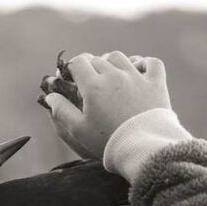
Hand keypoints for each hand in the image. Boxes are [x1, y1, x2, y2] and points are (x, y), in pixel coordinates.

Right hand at [44, 52, 171, 160]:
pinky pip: (151, 62)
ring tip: (110, 77)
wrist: (143, 148)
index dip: (71, 68)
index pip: (78, 62)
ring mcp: (137, 77)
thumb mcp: (78, 129)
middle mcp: (114, 75)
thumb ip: (61, 110)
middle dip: (90, 68)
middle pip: (97, 59)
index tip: (70, 78)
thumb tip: (50, 96)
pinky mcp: (156, 83)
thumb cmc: (107, 140)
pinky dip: (144, 63)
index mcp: (93, 85)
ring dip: (112, 63)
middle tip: (89, 83)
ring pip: (120, 57)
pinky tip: (138, 71)